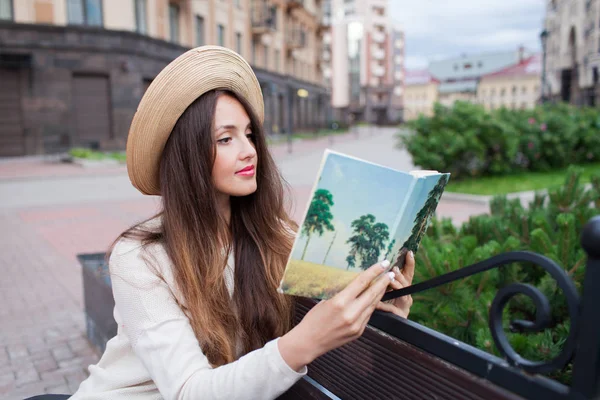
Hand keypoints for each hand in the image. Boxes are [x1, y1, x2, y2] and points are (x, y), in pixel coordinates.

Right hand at [278, 260, 394, 370]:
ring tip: (385, 284)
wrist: (309, 342)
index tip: (383, 263)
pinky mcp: (359, 332)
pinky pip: (368, 315)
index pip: (361, 282)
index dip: (374, 271)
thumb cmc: (314, 319)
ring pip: (373, 305)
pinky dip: (371, 305)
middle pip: (372, 293)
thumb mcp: (325, 300)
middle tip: (391, 272)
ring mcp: (356, 324)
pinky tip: (374, 299)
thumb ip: (342, 292)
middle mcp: (350, 313)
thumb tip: (356, 282)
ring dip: (380, 294)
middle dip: (383, 282)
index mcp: (340, 302)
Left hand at [377, 250, 414, 317]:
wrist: (385, 324)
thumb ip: (381, 280)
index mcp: (402, 287)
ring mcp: (405, 306)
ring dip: (396, 286)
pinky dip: (384, 305)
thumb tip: (376, 265)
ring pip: (403, 294)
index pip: (408, 273)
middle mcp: (406, 295)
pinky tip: (377, 303)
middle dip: (400, 275)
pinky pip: (392, 309)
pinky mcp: (400, 316)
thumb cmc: (382, 304)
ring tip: (389, 281)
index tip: (408, 252)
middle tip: (393, 270)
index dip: (410, 263)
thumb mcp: (382, 290)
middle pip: (406, 283)